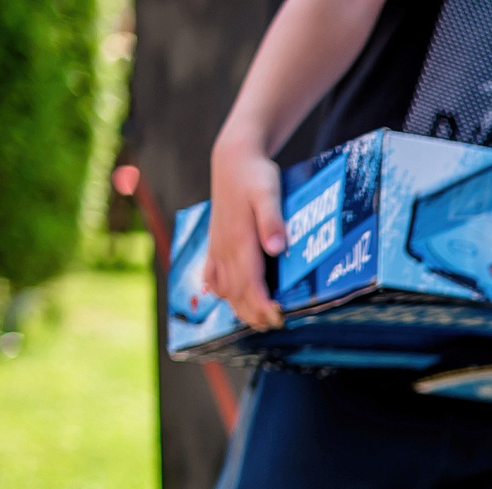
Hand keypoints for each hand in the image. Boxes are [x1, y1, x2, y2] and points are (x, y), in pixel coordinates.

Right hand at [205, 138, 287, 330]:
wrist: (233, 161)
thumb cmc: (255, 176)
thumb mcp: (269, 192)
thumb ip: (272, 220)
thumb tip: (276, 248)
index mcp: (239, 240)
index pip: (249, 284)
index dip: (262, 305)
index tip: (278, 317)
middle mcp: (225, 248)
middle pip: (237, 293)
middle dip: (255, 314)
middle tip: (276, 325)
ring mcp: (217, 248)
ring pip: (224, 289)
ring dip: (240, 309)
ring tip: (260, 321)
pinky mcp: (215, 245)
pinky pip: (213, 277)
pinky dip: (223, 293)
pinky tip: (234, 301)